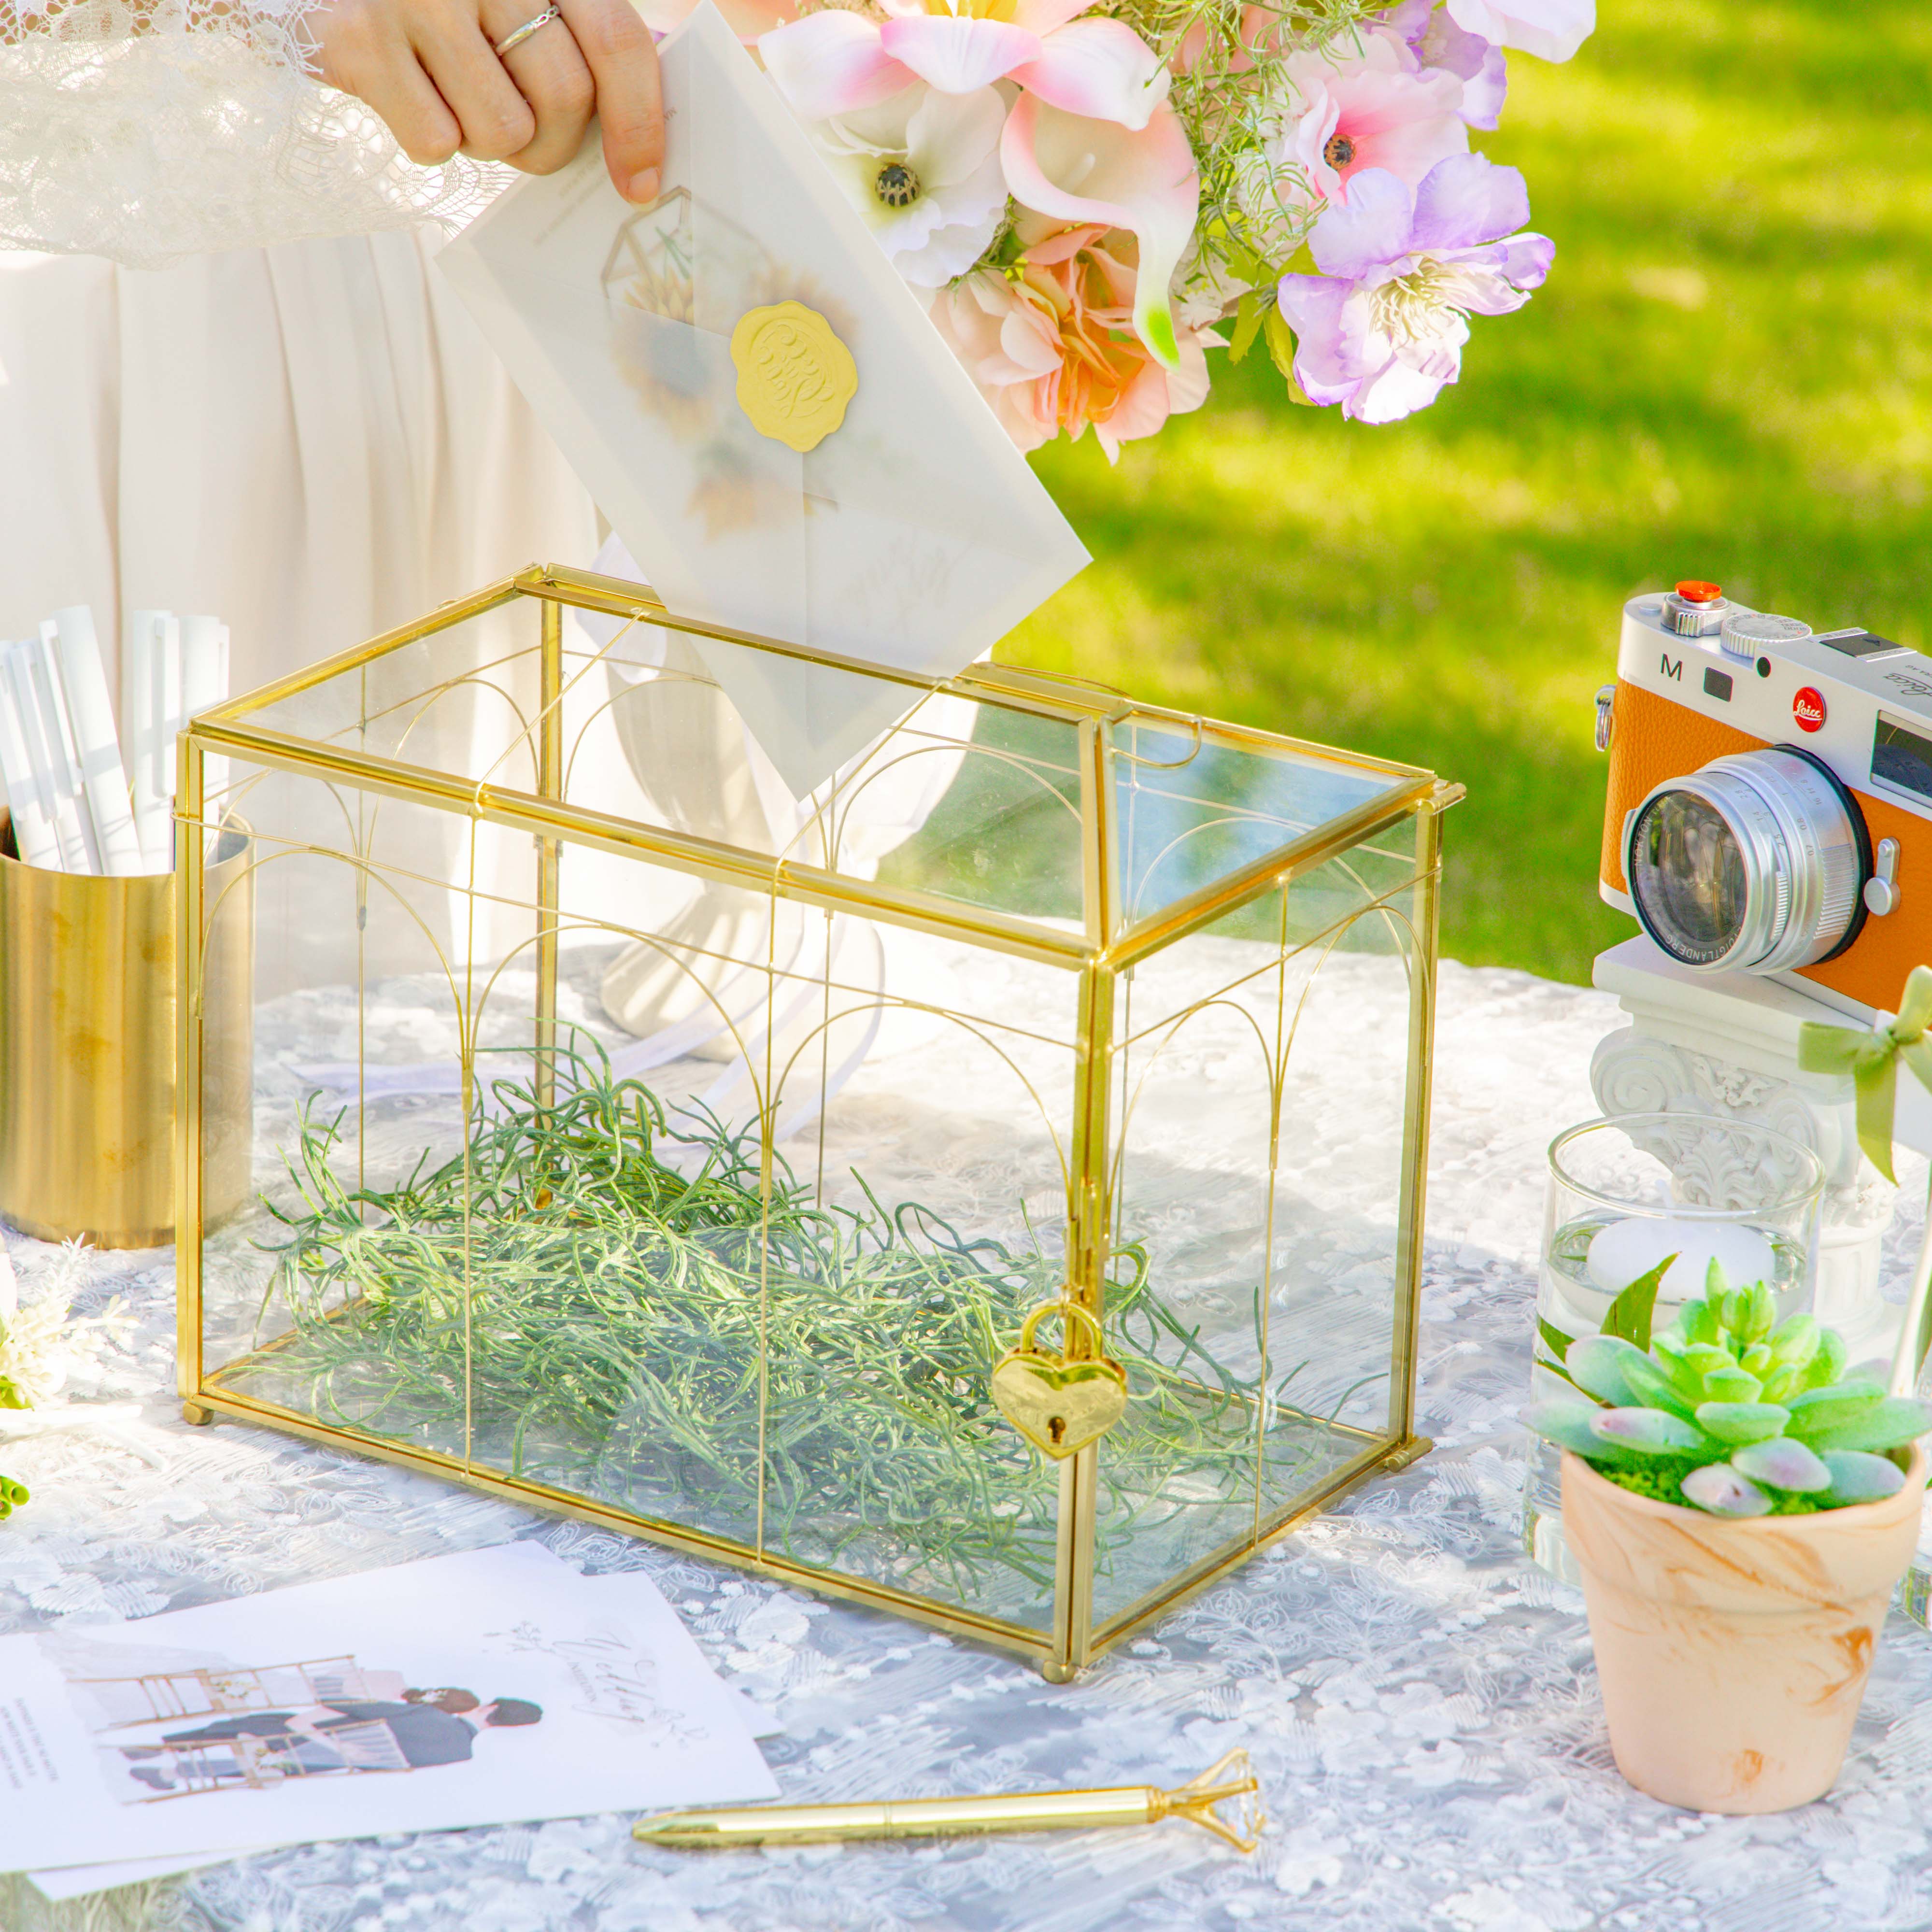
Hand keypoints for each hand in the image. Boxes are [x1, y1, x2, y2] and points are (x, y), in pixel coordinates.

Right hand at [308, 0, 664, 202]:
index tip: (639, 185)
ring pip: (504, 131)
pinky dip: (430, 141)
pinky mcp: (361, 39)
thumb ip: (581, 44)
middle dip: (554, 144)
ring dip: (488, 143)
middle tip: (526, 138)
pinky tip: (410, 94)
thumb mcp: (522, 0)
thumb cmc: (447, 3)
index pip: (618, 41)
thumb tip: (639, 144)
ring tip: (457, 99)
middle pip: (566, 98)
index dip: (639, 123)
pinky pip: (436, 142)